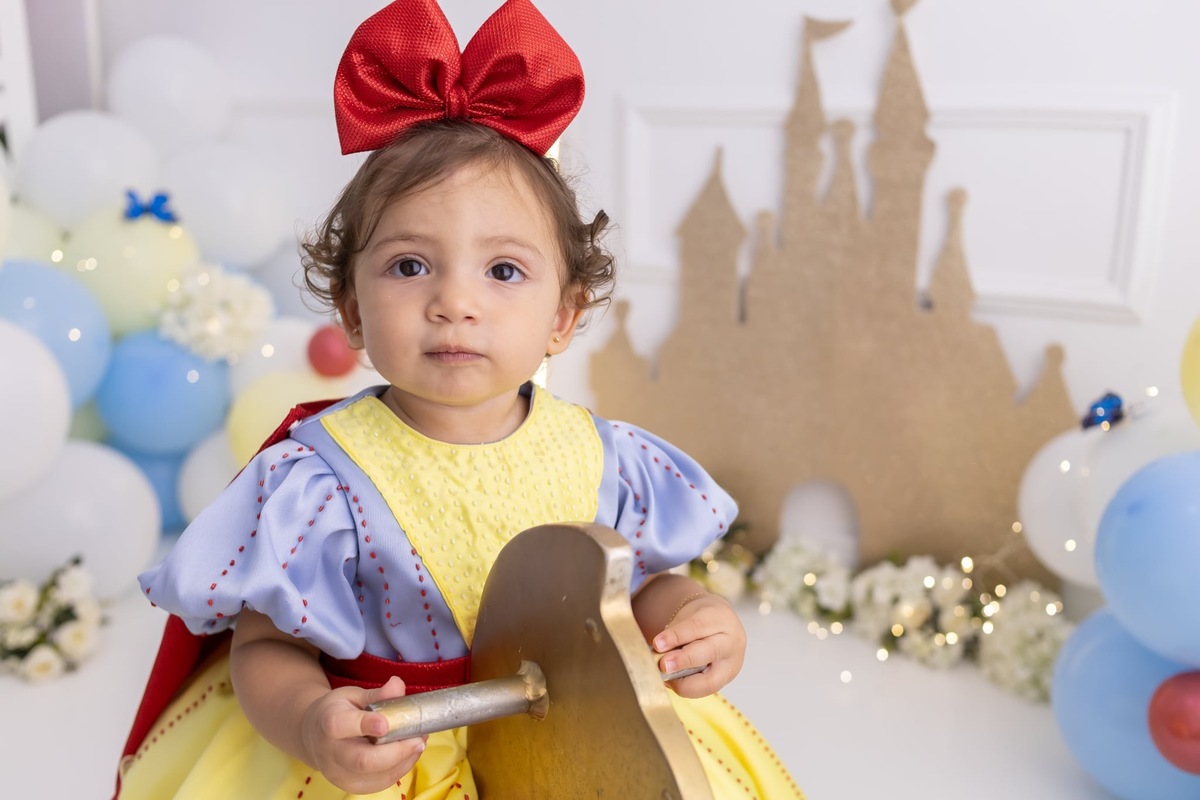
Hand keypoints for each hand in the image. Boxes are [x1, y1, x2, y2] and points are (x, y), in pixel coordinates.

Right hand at [299, 675, 426, 792]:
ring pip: (375, 776)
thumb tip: (398, 685)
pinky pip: (380, 783)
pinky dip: (400, 769)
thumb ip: (377, 693)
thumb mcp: (353, 695)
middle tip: (418, 738)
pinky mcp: (351, 787)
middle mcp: (330, 753)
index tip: (386, 723)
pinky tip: (409, 754)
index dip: (365, 725)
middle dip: (396, 751)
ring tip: (418, 742)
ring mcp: (339, 774)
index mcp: (328, 722)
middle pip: (363, 760)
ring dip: (404, 760)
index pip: (341, 726)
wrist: (315, 736)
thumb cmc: (338, 711)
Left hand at [651, 593, 745, 697]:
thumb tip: (657, 655)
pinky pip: (705, 690)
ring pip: (710, 680)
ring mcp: (731, 665)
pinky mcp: (726, 681)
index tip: (657, 643)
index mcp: (720, 619)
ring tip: (666, 679)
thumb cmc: (702, 621)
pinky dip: (687, 688)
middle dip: (684, 660)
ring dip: (684, 683)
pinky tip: (673, 682)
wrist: (723, 626)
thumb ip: (675, 635)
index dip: (676, 636)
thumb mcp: (688, 618)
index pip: (697, 626)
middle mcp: (730, 643)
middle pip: (709, 652)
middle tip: (663, 665)